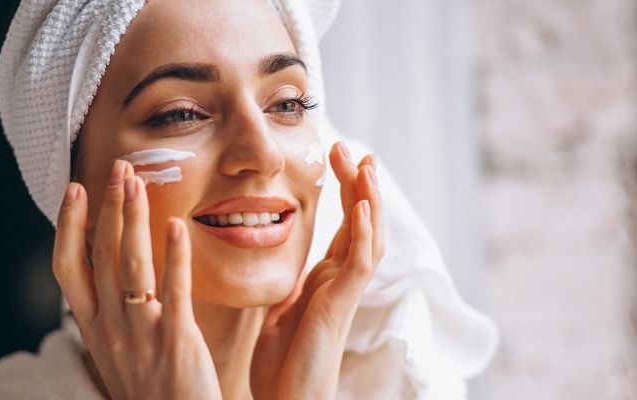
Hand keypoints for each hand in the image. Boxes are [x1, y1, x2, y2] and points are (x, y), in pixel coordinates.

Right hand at [52, 160, 221, 399]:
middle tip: (118, 168)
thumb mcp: (116, 351)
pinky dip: (174, 256)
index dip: (68, 225)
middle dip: (107, 207)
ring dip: (132, 219)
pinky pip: (172, 291)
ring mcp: (140, 334)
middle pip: (101, 255)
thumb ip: (111, 314)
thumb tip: (109, 274)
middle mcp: (109, 327)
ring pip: (130, 265)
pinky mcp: (176, 342)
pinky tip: (177, 225)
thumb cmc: (150, 391)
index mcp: (92, 328)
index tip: (75, 189)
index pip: (67, 268)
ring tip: (137, 182)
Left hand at [250, 142, 384, 399]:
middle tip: (353, 149)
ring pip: (370, 237)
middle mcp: (342, 281)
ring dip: (370, 200)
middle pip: (362, 223)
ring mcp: (345, 292)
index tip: (339, 157)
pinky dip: (363, 233)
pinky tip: (361, 206)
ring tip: (366, 164)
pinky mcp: (342, 306)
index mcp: (327, 279)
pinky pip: (360, 264)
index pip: (344, 225)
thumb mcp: (277, 308)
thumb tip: (267, 253)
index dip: (346, 191)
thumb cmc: (280, 363)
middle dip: (360, 185)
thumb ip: (284, 280)